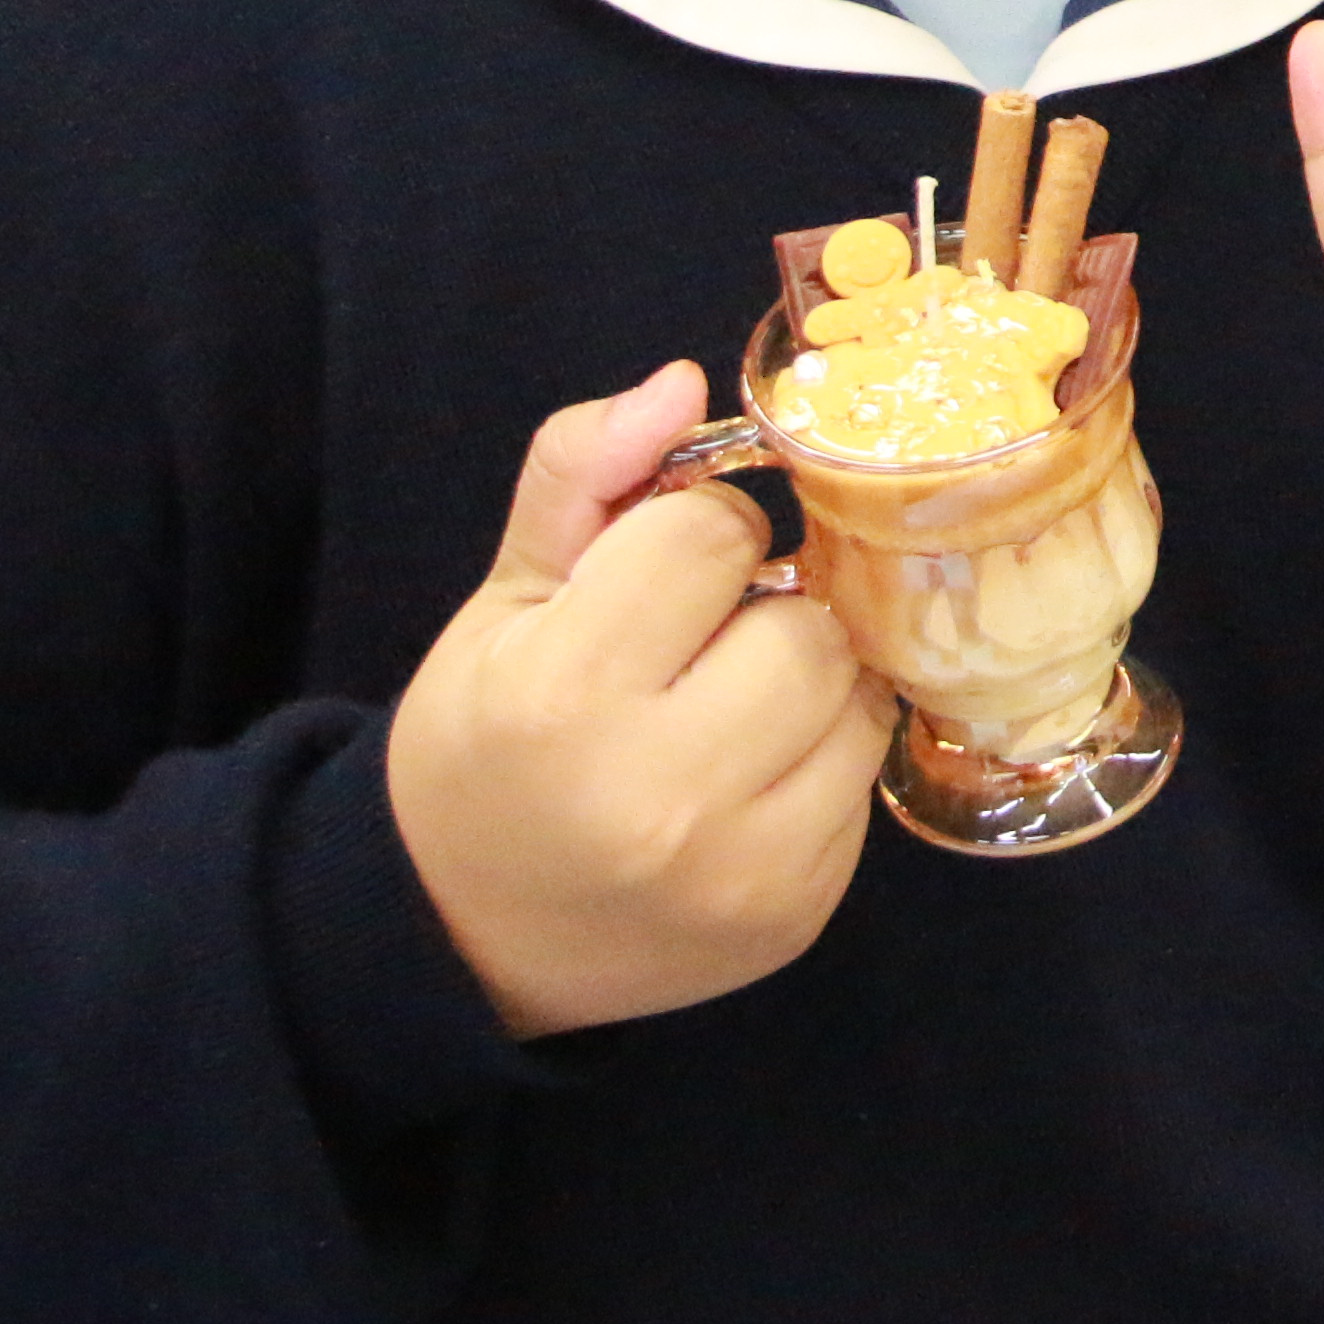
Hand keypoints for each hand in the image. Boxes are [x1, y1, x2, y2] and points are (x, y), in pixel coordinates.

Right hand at [387, 360, 890, 1040]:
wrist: (462, 940)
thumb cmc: (484, 748)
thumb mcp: (505, 602)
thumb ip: (583, 474)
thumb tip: (683, 384)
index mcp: (564, 696)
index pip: (711, 536)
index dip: (691, 536)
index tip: (655, 578)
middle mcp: (660, 795)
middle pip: (805, 623)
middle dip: (761, 613)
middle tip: (698, 650)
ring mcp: (739, 871)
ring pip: (856, 699)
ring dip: (808, 684)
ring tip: (726, 710)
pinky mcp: (796, 917)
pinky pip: (861, 783)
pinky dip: (819, 762)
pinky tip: (745, 780)